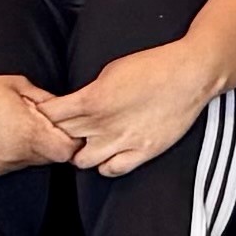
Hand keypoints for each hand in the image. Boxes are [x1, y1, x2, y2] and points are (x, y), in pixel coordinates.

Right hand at [0, 72, 83, 180]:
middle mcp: (13, 155)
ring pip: (26, 164)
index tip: (65, 129)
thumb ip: (46, 100)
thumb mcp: (17, 85)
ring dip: (27, 150)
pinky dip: (6, 156)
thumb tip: (67, 109)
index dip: (70, 141)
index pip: (66, 151)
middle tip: (36, 124)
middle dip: (49, 143)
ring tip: (9, 128)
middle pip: (48, 158)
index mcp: (26, 133)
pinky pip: (5, 167)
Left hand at [50, 35, 230, 183]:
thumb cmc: (152, 66)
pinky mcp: (142, 151)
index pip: (49, 116)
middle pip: (61, 139)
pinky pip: (110, 170)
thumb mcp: (111, 70)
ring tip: (88, 143)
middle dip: (58, 134)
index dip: (44, 115)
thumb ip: (88, 92)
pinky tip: (109, 153)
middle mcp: (102, 124)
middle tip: (65, 130)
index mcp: (91, 99)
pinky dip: (105, 164)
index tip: (47, 114)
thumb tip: (74, 105)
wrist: (191, 74)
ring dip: (80, 152)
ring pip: (81, 161)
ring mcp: (122, 141)